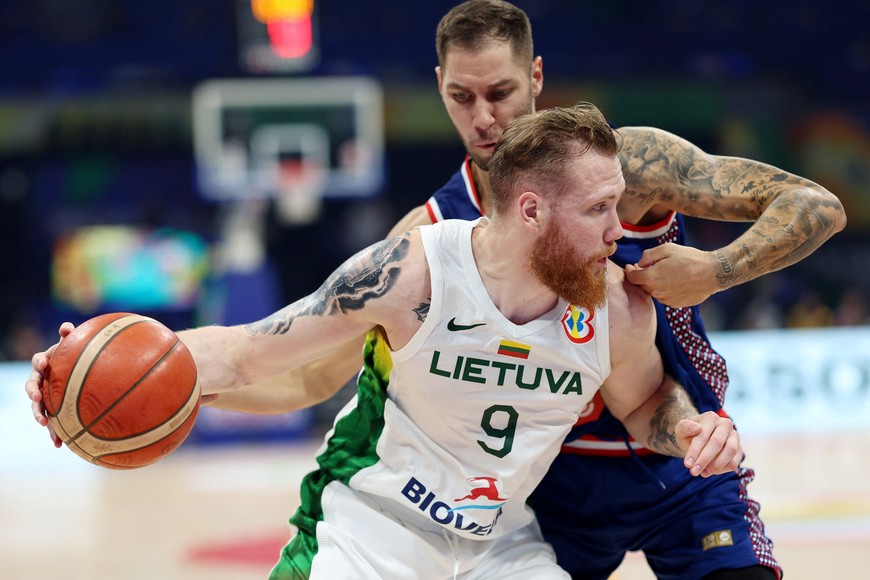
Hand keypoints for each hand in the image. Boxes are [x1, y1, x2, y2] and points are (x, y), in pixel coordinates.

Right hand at [25, 322, 75, 447]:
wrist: (80, 373)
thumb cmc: (76, 356)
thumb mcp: (74, 346)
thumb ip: (70, 337)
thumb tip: (66, 327)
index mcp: (46, 363)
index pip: (38, 361)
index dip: (39, 362)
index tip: (43, 364)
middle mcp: (42, 380)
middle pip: (32, 386)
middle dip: (32, 393)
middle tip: (37, 398)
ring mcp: (45, 396)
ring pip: (38, 407)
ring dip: (39, 414)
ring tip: (44, 423)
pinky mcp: (52, 410)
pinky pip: (52, 423)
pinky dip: (55, 433)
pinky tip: (60, 444)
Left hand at [624, 243, 718, 307]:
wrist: (712, 273)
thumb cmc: (690, 258)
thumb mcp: (667, 249)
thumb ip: (648, 255)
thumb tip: (638, 264)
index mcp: (652, 278)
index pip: (632, 278)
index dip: (629, 271)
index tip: (630, 266)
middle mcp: (657, 291)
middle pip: (642, 285)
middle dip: (642, 276)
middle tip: (647, 267)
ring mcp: (666, 299)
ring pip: (653, 291)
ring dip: (654, 283)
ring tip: (666, 272)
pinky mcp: (675, 304)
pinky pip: (664, 297)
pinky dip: (665, 289)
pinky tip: (674, 281)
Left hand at [677, 411, 740, 476]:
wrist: (697, 438)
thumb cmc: (688, 434)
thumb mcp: (681, 430)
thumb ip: (685, 427)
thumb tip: (697, 428)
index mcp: (711, 417)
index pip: (703, 435)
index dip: (695, 451)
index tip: (687, 464)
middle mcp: (725, 424)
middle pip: (717, 443)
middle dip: (704, 460)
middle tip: (694, 472)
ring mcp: (734, 436)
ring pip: (730, 452)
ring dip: (716, 466)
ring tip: (702, 473)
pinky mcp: (739, 449)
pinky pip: (734, 462)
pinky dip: (722, 469)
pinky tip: (709, 471)